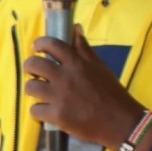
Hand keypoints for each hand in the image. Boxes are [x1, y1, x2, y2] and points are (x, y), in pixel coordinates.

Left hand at [24, 28, 146, 150]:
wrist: (121, 122)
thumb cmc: (112, 93)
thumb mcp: (100, 67)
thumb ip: (84, 49)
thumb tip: (75, 27)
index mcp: (77, 64)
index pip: (51, 45)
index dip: (40, 43)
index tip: (37, 48)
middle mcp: (65, 77)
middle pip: (33, 64)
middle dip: (30, 67)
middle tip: (36, 73)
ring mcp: (60, 97)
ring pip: (30, 87)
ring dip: (33, 89)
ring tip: (41, 93)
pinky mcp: (57, 116)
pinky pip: (34, 109)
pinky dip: (39, 110)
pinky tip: (47, 110)